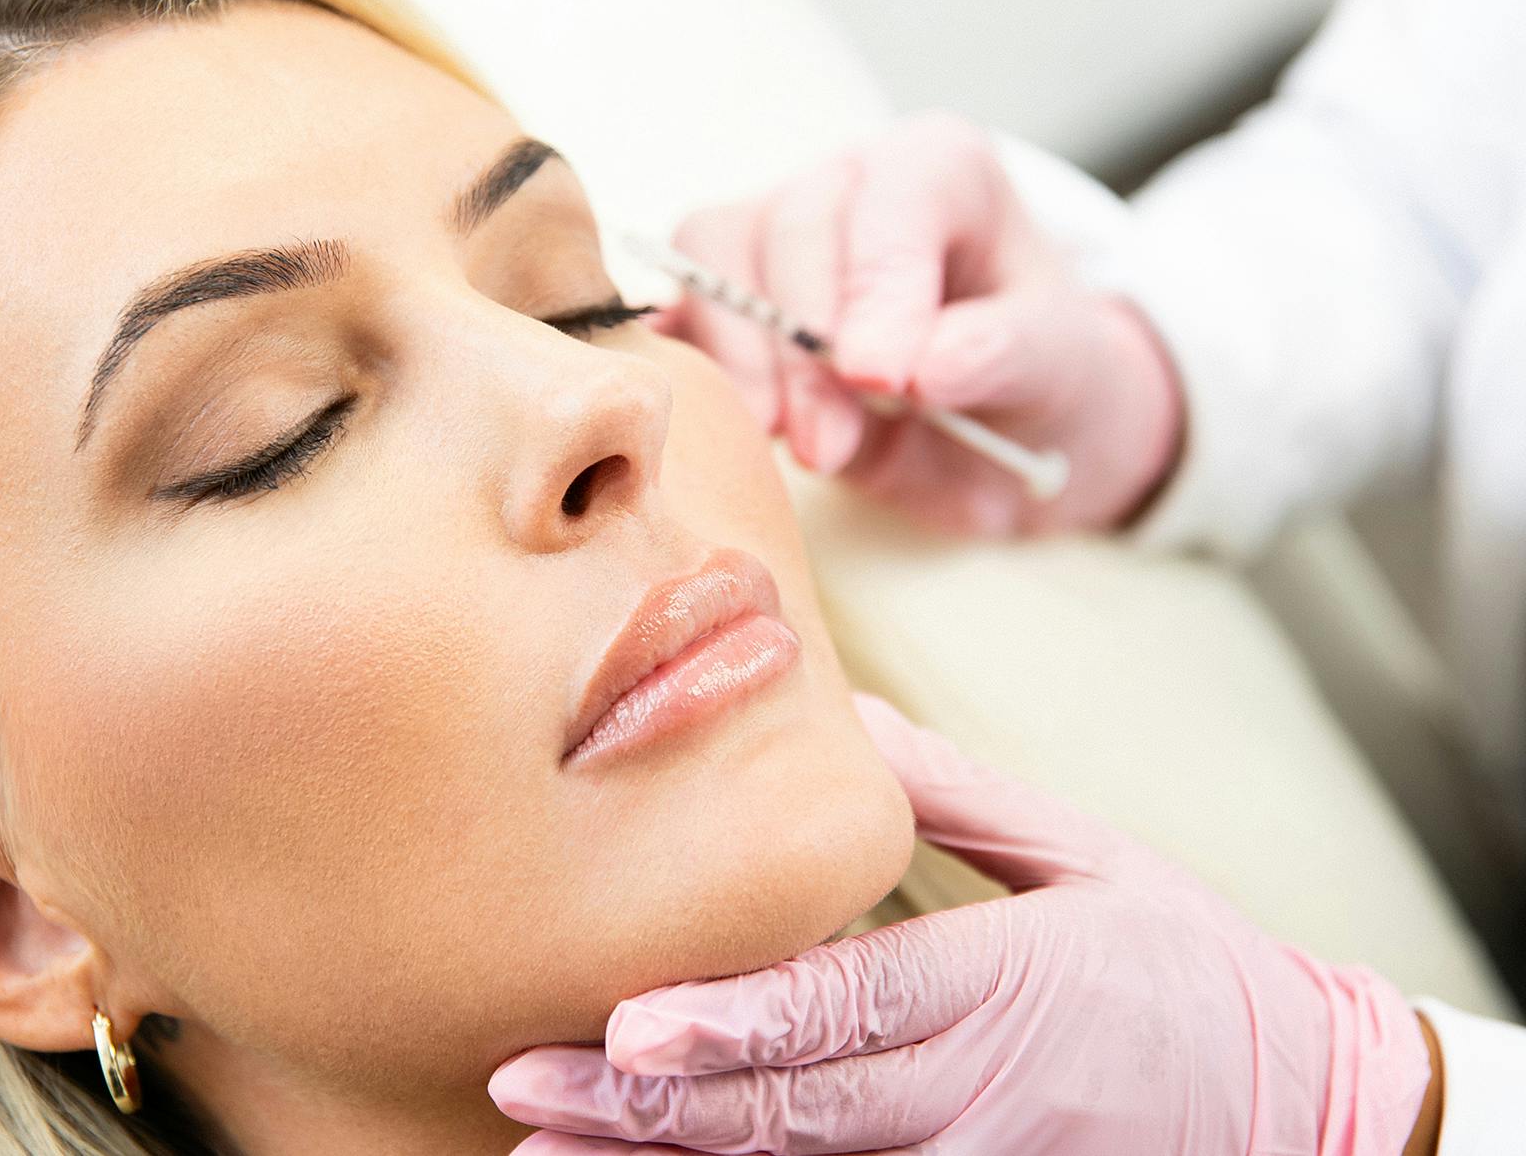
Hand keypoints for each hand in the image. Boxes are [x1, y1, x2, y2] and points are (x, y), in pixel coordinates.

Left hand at [489, 691, 1435, 1155]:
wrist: (1306, 1108)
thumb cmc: (1182, 966)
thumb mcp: (1083, 855)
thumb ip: (949, 794)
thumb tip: (833, 718)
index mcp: (995, 986)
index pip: (846, 1006)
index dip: (735, 1024)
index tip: (632, 1028)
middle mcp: (969, 1092)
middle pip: (790, 1104)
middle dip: (646, 1103)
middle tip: (524, 1081)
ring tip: (543, 1146)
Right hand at [649, 112, 1182, 535]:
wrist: (1004, 433)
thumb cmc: (1040, 379)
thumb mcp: (1062, 369)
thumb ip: (1002, 353)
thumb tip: (923, 369)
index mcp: (940, 172)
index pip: (891, 200)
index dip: (877, 289)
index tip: (882, 381)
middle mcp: (849, 183)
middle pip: (791, 228)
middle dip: (804, 349)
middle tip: (832, 447)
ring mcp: (775, 235)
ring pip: (714, 259)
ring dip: (744, 363)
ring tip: (799, 447)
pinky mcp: (724, 298)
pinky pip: (677, 308)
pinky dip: (697, 368)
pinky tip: (738, 425)